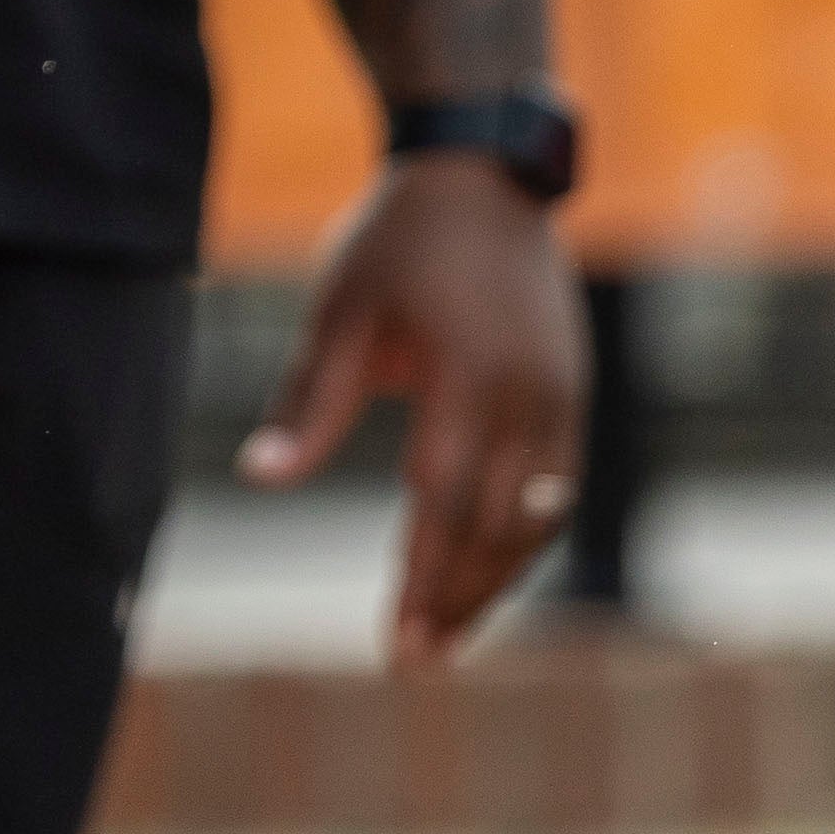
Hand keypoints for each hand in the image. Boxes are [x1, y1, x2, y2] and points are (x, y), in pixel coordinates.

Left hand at [240, 152, 587, 667]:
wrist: (481, 172)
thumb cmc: (395, 241)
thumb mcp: (340, 311)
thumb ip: (308, 401)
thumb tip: (260, 476)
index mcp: (472, 377)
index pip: (445, 504)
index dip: (424, 581)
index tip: (397, 643)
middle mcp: (533, 397)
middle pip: (501, 529)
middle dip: (460, 601)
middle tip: (415, 661)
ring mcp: (565, 396)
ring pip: (539, 519)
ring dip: (496, 581)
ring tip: (447, 633)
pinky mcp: (575, 393)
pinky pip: (557, 489)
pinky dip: (523, 538)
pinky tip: (484, 569)